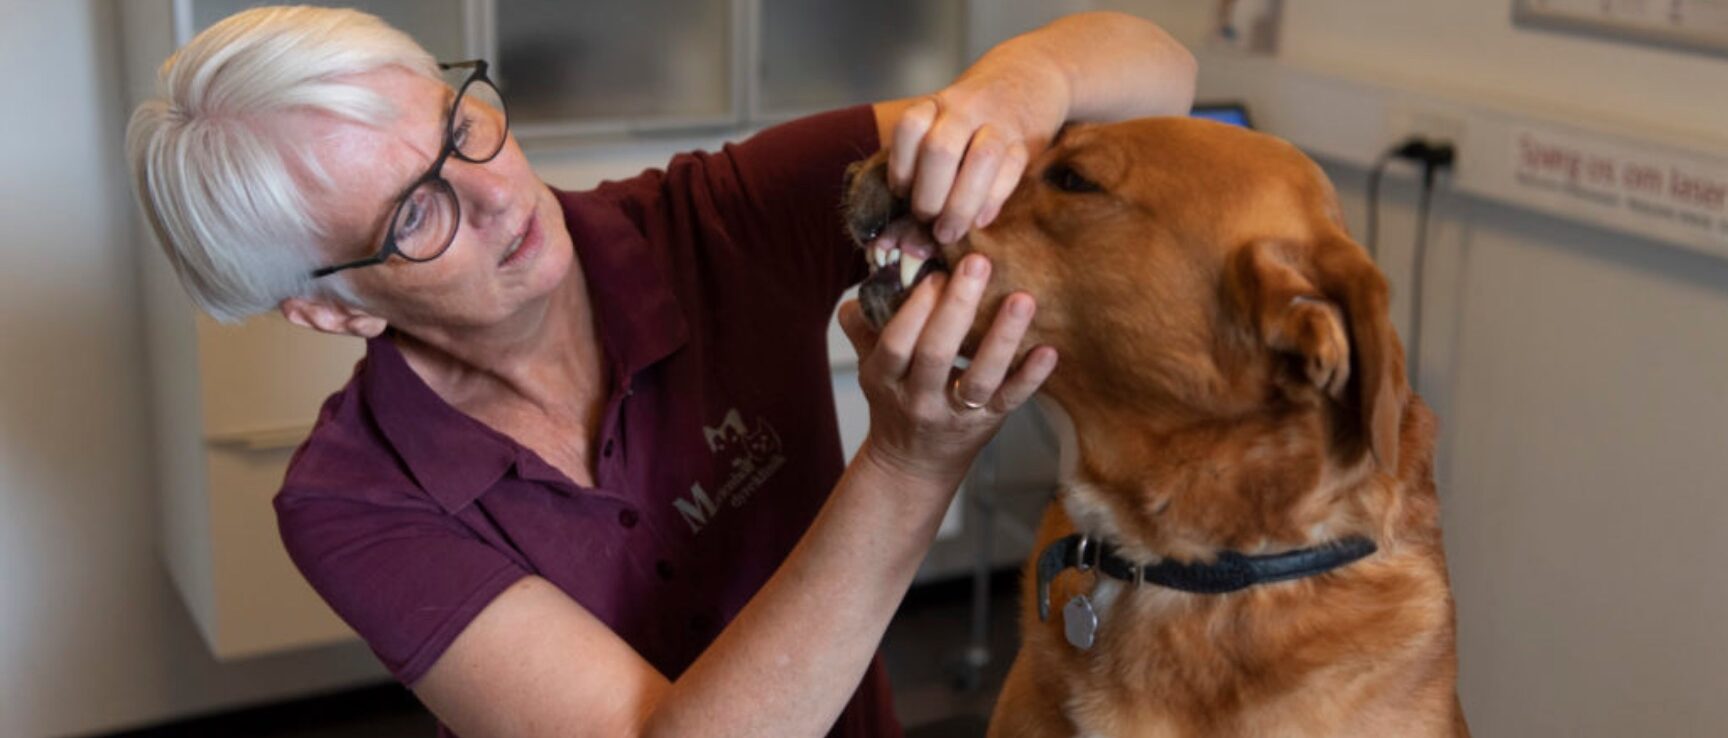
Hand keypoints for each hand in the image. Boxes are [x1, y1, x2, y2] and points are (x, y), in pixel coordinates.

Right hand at [838, 253, 1058, 487]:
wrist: (913, 465)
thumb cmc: (895, 402)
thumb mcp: (871, 369)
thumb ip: (864, 327)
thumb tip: (868, 280)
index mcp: (885, 379)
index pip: (896, 343)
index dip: (915, 309)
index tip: (936, 272)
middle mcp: (919, 399)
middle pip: (936, 354)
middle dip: (957, 306)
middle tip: (978, 263)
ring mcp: (955, 413)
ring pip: (979, 378)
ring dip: (1002, 338)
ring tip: (1022, 300)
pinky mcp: (988, 423)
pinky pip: (1010, 400)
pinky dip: (1031, 377)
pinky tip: (1048, 350)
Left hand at [888, 64, 1069, 245]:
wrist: (1031, 72)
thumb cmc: (975, 110)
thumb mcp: (944, 117)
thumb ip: (925, 153)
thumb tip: (907, 211)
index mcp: (937, 104)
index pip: (910, 128)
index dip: (901, 166)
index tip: (901, 193)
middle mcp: (966, 108)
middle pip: (941, 150)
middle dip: (929, 196)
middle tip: (926, 221)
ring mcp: (1000, 122)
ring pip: (981, 160)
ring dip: (960, 205)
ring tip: (949, 231)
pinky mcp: (1028, 140)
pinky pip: (1012, 170)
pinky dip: (993, 200)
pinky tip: (980, 219)